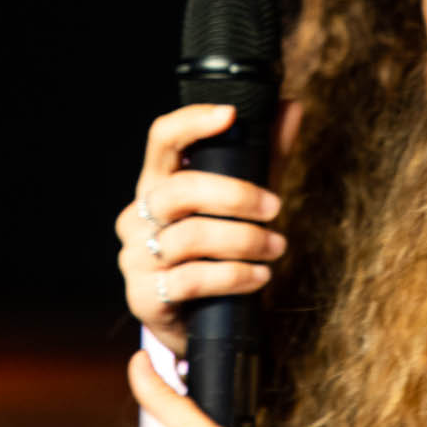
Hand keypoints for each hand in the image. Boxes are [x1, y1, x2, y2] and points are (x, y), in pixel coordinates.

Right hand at [115, 102, 290, 358]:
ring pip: (188, 237)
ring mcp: (136, 256)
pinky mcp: (145, 296)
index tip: (230, 114)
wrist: (197, 319)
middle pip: (178, 190)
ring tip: (276, 247)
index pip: (161, 140)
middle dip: (234, 196)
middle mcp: (138, 215)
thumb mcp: (243, 202)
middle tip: (275, 207)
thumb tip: (291, 107)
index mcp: (157, 183)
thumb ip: (265, 156)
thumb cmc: (219, 250)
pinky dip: (233, 276)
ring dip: (242, 241)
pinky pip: (191, 280)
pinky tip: (259, 276)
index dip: (191, 122)